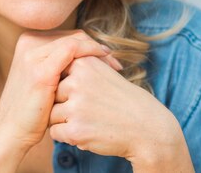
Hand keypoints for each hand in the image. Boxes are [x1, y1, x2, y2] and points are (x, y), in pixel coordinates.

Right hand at [0, 30, 122, 154]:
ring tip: (114, 65)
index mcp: (27, 42)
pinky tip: (105, 64)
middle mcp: (28, 43)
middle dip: (96, 47)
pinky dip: (91, 53)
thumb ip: (57, 64)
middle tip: (114, 62)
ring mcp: (32, 54)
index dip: (89, 44)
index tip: (107, 58)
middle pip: (72, 36)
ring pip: (75, 40)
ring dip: (98, 50)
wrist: (11, 131)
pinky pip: (72, 49)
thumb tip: (86, 58)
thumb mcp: (42, 80)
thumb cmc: (31, 110)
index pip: (66, 36)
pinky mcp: (40, 70)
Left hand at [48, 55, 183, 161]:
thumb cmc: (125, 100)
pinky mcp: (76, 130)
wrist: (148, 128)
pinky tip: (86, 132)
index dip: (67, 87)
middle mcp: (77, 83)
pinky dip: (67, 136)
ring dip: (65, 121)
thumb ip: (80, 67)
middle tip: (88, 110)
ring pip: (51, 114)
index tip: (85, 94)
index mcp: (83, 64)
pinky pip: (55, 133)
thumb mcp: (105, 71)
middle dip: (64, 104)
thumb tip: (52, 66)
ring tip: (88, 121)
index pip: (56, 74)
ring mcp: (76, 107)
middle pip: (52, 94)